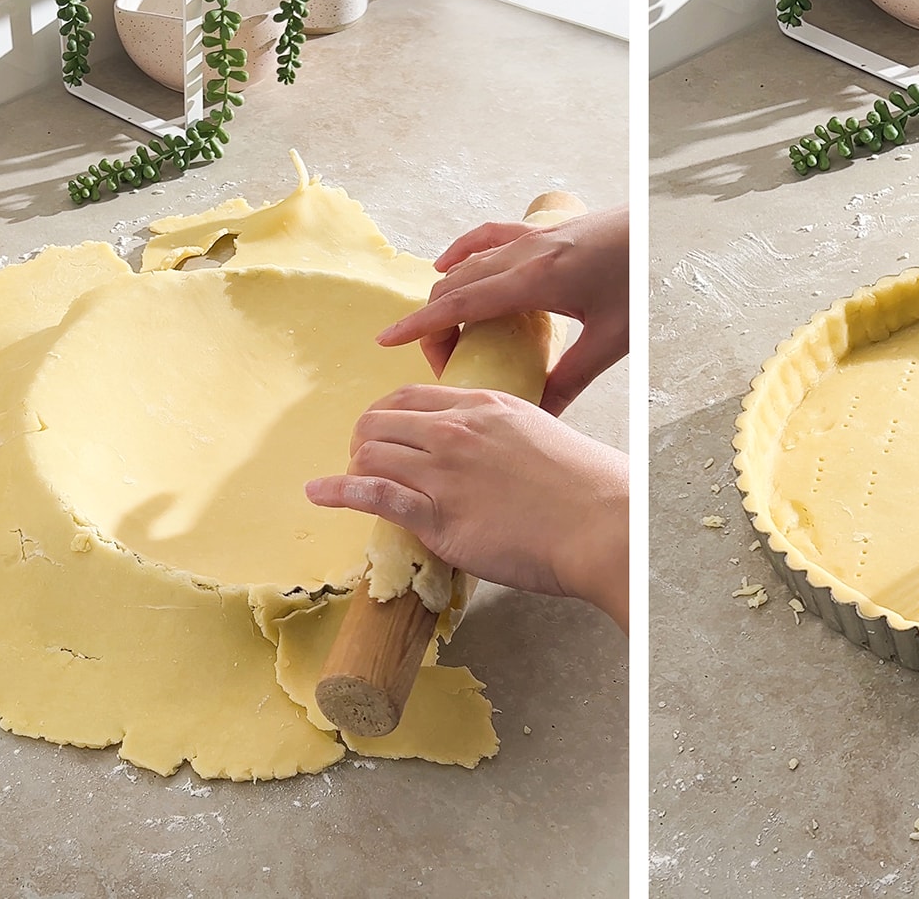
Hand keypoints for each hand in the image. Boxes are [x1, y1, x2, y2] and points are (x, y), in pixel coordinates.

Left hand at [304, 385, 628, 630]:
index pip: (410, 396)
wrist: (601, 523)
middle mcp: (455, 430)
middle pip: (378, 421)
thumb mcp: (538, 435)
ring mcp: (443, 471)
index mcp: (482, 405)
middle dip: (361, 441)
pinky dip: (337, 492)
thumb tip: (489, 455)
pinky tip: (318, 493)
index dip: (386, 417)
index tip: (384, 436)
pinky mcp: (438, 515)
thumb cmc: (585, 486)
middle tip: (364, 463)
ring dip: (352, 467)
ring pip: (369, 453)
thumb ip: (503, 436)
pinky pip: (372, 494)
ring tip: (349, 484)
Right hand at [377, 206, 629, 415]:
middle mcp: (525, 254)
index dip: (419, 325)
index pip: (460, 305)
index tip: (385, 341)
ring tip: (447, 329)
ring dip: (448, 292)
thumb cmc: (642, 280)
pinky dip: (462, 253)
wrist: (661, 230)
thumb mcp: (611, 341)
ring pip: (468, 262)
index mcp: (535, 281)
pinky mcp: (543, 230)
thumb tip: (542, 415)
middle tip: (444, 363)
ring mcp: (532, 237)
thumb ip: (572, 379)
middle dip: (434, 322)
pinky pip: (487, 237)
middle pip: (455, 285)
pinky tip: (451, 264)